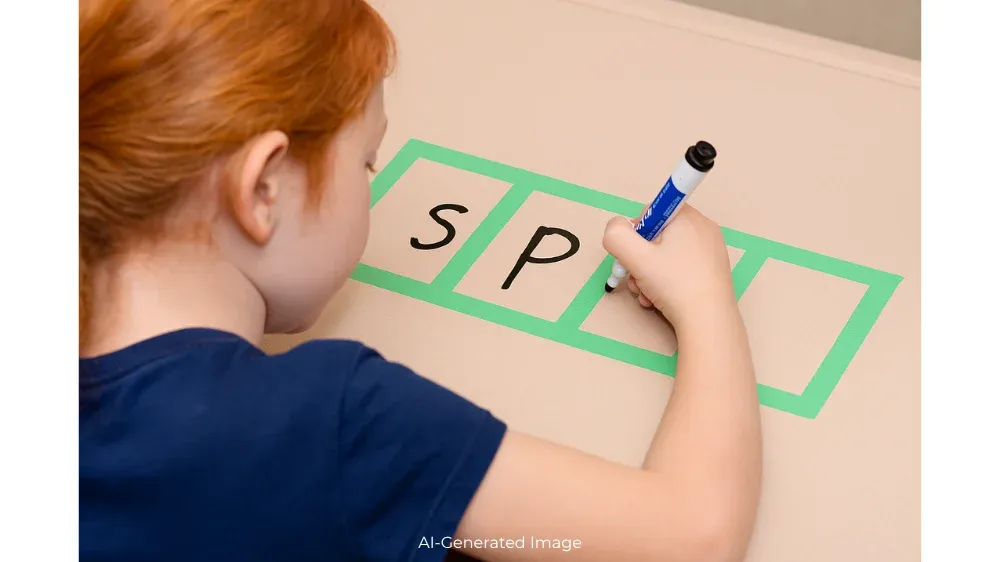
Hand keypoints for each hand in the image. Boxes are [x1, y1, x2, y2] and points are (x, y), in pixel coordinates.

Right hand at [601, 205, 736, 330]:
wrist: (708, 320)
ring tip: (648, 293)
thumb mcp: (635, 257)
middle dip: (641, 258)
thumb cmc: (675, 284)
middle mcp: (702, 228)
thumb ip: (616, 235)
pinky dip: (667, 280)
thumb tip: (614, 228)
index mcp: (686, 216)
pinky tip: (661, 298)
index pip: (651, 212)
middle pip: (658, 236)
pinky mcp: (714, 269)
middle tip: (637, 277)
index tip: (636, 254)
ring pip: (668, 254)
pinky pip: (682, 267)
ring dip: (650, 273)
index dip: (636, 234)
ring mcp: (711, 249)